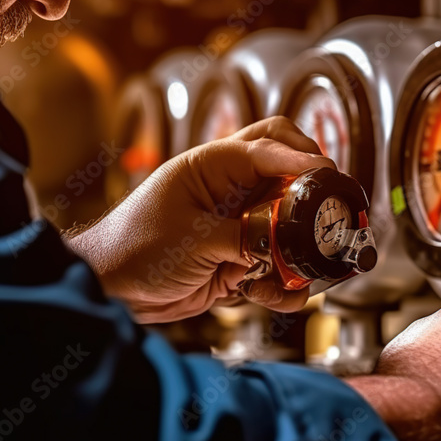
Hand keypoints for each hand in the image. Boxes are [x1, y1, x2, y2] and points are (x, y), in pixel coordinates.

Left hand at [67, 117, 335, 322]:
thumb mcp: (193, 239)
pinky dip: (283, 284)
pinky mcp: (240, 259)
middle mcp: (231, 190)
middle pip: (288, 170)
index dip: (301, 159)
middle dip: (312, 188)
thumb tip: (287, 242)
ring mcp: (237, 224)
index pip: (267, 146)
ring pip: (289, 222)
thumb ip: (245, 238)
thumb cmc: (133, 247)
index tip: (326, 175)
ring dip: (299, 245)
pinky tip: (272, 295)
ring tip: (302, 263)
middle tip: (329, 207)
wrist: (111, 289)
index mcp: (213, 166)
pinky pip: (277, 266)